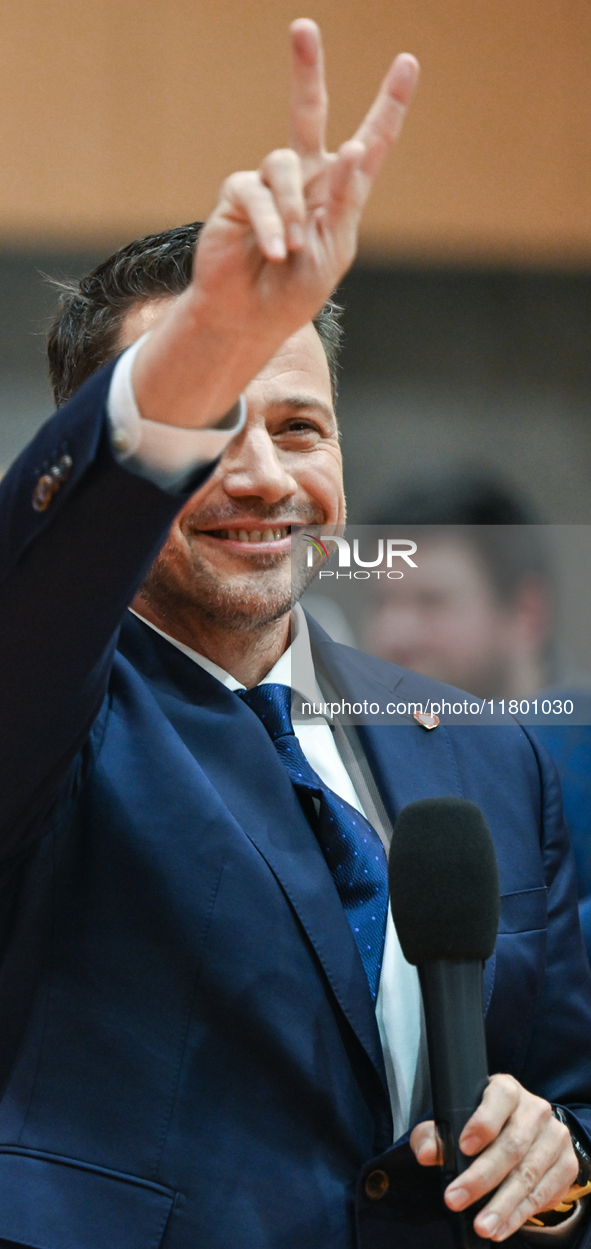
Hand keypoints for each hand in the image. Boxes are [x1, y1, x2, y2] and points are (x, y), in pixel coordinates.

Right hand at [133, 21, 418, 426]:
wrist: (250, 319)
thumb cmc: (295, 293)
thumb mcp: (334, 250)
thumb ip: (345, 201)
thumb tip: (353, 148)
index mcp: (340, 193)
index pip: (370, 144)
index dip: (389, 104)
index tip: (407, 63)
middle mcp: (305, 180)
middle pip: (307, 114)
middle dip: (306, 70)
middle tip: (302, 27)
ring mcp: (270, 185)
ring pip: (285, 165)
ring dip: (294, 210)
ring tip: (292, 250)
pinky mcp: (238, 196)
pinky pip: (256, 193)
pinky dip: (271, 224)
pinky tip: (276, 252)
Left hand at [410, 1074, 578, 1241]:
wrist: (524, 1135)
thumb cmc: (481, 1127)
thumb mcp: (456, 1124)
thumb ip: (435, 1135)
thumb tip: (424, 1152)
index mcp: (507, 1090)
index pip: (500, 1099)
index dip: (483, 1122)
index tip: (463, 1147)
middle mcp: (536, 1110)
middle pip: (512, 1145)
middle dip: (482, 1177)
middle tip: (455, 1200)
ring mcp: (555, 1137)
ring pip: (528, 1174)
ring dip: (503, 1204)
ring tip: (481, 1225)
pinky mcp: (567, 1164)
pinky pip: (544, 1193)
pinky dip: (520, 1214)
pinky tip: (502, 1226)